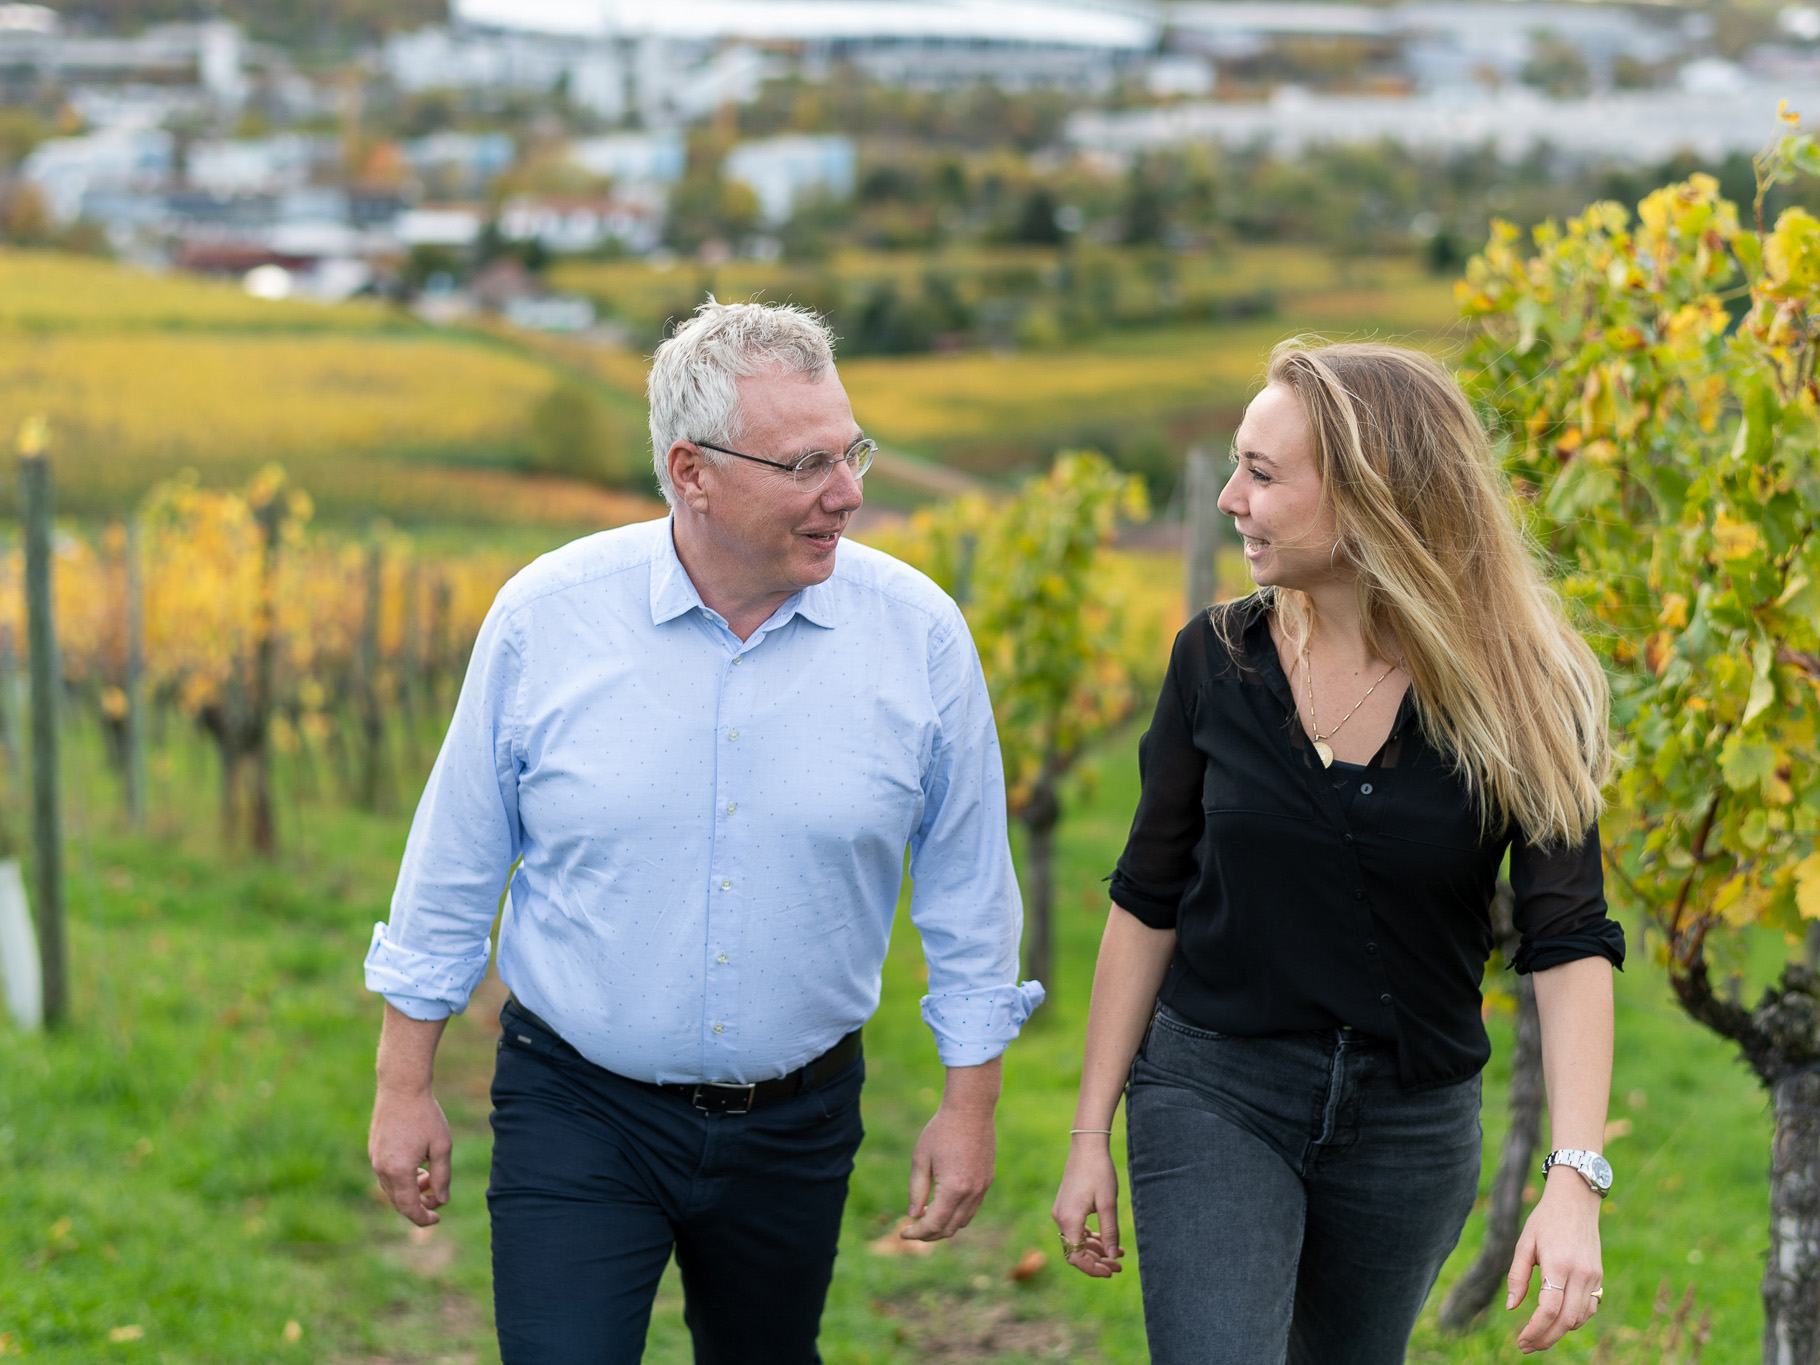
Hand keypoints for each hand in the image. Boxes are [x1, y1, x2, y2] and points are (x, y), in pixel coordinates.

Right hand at [369, 1084, 452, 1226]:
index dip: (423, 1218)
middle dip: (419, 1204)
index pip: (409, 1207)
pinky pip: (387, 1175)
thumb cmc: (426, 1115)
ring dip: (411, 1190)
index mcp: (398, 1171)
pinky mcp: (374, 1150)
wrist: (401, 1087)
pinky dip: (402, 1179)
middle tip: (438, 1197)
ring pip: (392, 1188)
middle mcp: (381, 1169)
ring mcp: (374, 1159)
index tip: (437, 1219)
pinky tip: (418, 1166)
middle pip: (399, 1201)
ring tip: (430, 1176)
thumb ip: (442, 1177)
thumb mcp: (442, 1146)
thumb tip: (441, 1200)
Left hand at [901, 1102, 995, 1240]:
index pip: (934, 1224)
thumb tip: (914, 1215)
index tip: (903, 1232)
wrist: (971, 1109)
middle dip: (929, 1234)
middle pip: (950, 1228)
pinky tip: (943, 1203)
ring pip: (963, 1221)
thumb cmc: (941, 1130)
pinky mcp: (987, 1180)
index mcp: (953, 1189)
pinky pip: (972, 1208)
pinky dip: (957, 1214)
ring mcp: (982, 1188)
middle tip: (913, 1227)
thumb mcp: (921, 1159)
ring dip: (944, 1225)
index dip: (917, 1233)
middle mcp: (971, 1193)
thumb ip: (916, 1189)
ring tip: (926, 1215)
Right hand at [1051, 1136, 1124, 1277]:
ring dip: (1096, 1250)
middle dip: (1096, 1261)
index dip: (1093, 1268)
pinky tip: (1107, 1240)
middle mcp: (1060, 1218)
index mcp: (1069, 1219)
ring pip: (1077, 1241)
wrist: (1087, 1146)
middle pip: (1075, 1251)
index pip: (1076, 1256)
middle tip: (1118, 1266)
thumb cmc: (1099, 1172)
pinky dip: (1090, 1237)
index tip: (1112, 1270)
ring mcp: (1061, 1211)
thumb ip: (1109, 1232)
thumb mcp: (1108, 1203)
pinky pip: (1076, 1229)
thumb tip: (1110, 1257)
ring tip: (1118, 1254)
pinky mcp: (1065, 1206)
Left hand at [1506, 1168, 1603, 1351]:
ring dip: (1560, 1332)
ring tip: (1538, 1335)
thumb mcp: (1524, 1242)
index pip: (1549, 1309)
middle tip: (1526, 1346)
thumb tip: (1512, 1307)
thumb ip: (1517, 1276)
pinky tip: (1558, 1320)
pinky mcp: (1599, 1276)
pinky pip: (1589, 1308)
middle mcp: (1580, 1274)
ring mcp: (1593, 1276)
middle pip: (1565, 1320)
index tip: (1520, 1340)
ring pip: (1580, 1318)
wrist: (1575, 1201)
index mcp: (1558, 1265)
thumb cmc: (1544, 1220)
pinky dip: (1574, 1320)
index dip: (1534, 1330)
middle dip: (1545, 1338)